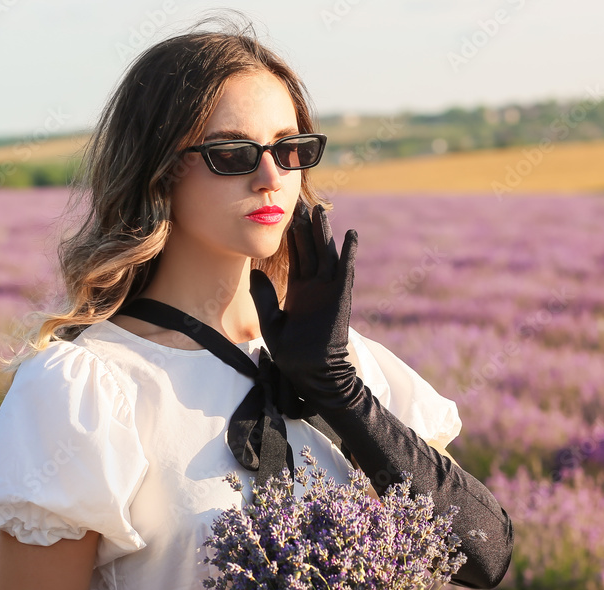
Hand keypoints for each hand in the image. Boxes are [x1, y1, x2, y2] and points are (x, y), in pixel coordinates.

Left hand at [249, 202, 359, 406]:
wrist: (310, 372)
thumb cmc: (291, 353)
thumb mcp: (271, 321)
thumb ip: (263, 296)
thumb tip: (253, 272)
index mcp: (299, 291)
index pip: (296, 257)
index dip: (293, 237)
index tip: (288, 215)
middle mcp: (315, 287)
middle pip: (311, 250)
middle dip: (306, 228)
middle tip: (302, 203)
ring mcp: (328, 290)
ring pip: (326, 254)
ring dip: (324, 233)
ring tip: (320, 210)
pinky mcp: (340, 296)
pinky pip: (345, 270)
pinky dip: (348, 252)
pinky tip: (350, 234)